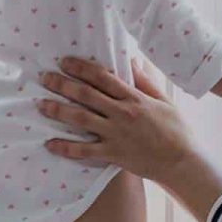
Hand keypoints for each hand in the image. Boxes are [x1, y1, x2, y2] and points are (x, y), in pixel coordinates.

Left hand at [37, 57, 200, 183]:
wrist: (182, 162)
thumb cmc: (176, 129)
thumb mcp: (163, 100)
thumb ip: (145, 81)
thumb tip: (131, 60)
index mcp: (134, 98)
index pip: (102, 77)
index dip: (81, 67)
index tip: (64, 61)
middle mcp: (122, 114)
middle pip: (86, 95)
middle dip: (62, 84)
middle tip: (44, 78)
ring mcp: (116, 135)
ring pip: (80, 120)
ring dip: (58, 111)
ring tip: (40, 104)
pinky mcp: (113, 154)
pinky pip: (84, 151)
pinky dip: (65, 148)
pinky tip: (49, 144)